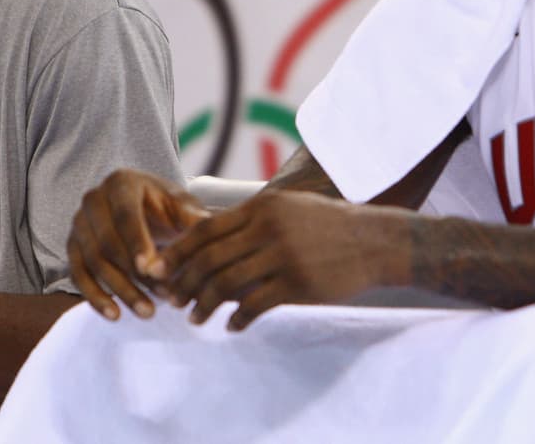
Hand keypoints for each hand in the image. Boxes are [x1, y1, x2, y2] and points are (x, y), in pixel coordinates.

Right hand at [68, 170, 209, 320]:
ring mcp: (79, 223)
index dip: (136, 242)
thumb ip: (191, 217)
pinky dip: (95, 297)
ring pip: (93, 262)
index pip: (125, 215)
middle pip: (107, 242)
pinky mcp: (72, 246)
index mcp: (121, 183)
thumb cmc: (166, 207)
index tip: (151, 269)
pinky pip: (78, 275)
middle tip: (161, 298)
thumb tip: (204, 228)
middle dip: (133, 274)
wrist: (143, 209)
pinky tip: (115, 315)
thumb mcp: (182, 206)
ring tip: (147, 312)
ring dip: (120, 290)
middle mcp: (93, 199)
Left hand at [158, 190, 401, 330]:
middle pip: (210, 258)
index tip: (159, 269)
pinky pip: (256, 305)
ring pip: (227, 284)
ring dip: (205, 305)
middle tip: (171, 300)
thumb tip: (211, 239)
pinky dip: (238, 318)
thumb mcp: (288, 209)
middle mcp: (268, 229)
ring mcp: (283, 257)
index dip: (178, 251)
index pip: (205, 230)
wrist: (376, 242)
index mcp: (261, 208)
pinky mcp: (299, 284)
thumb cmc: (328, 226)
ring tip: (195, 318)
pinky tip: (232, 327)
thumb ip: (252, 220)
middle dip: (184, 282)